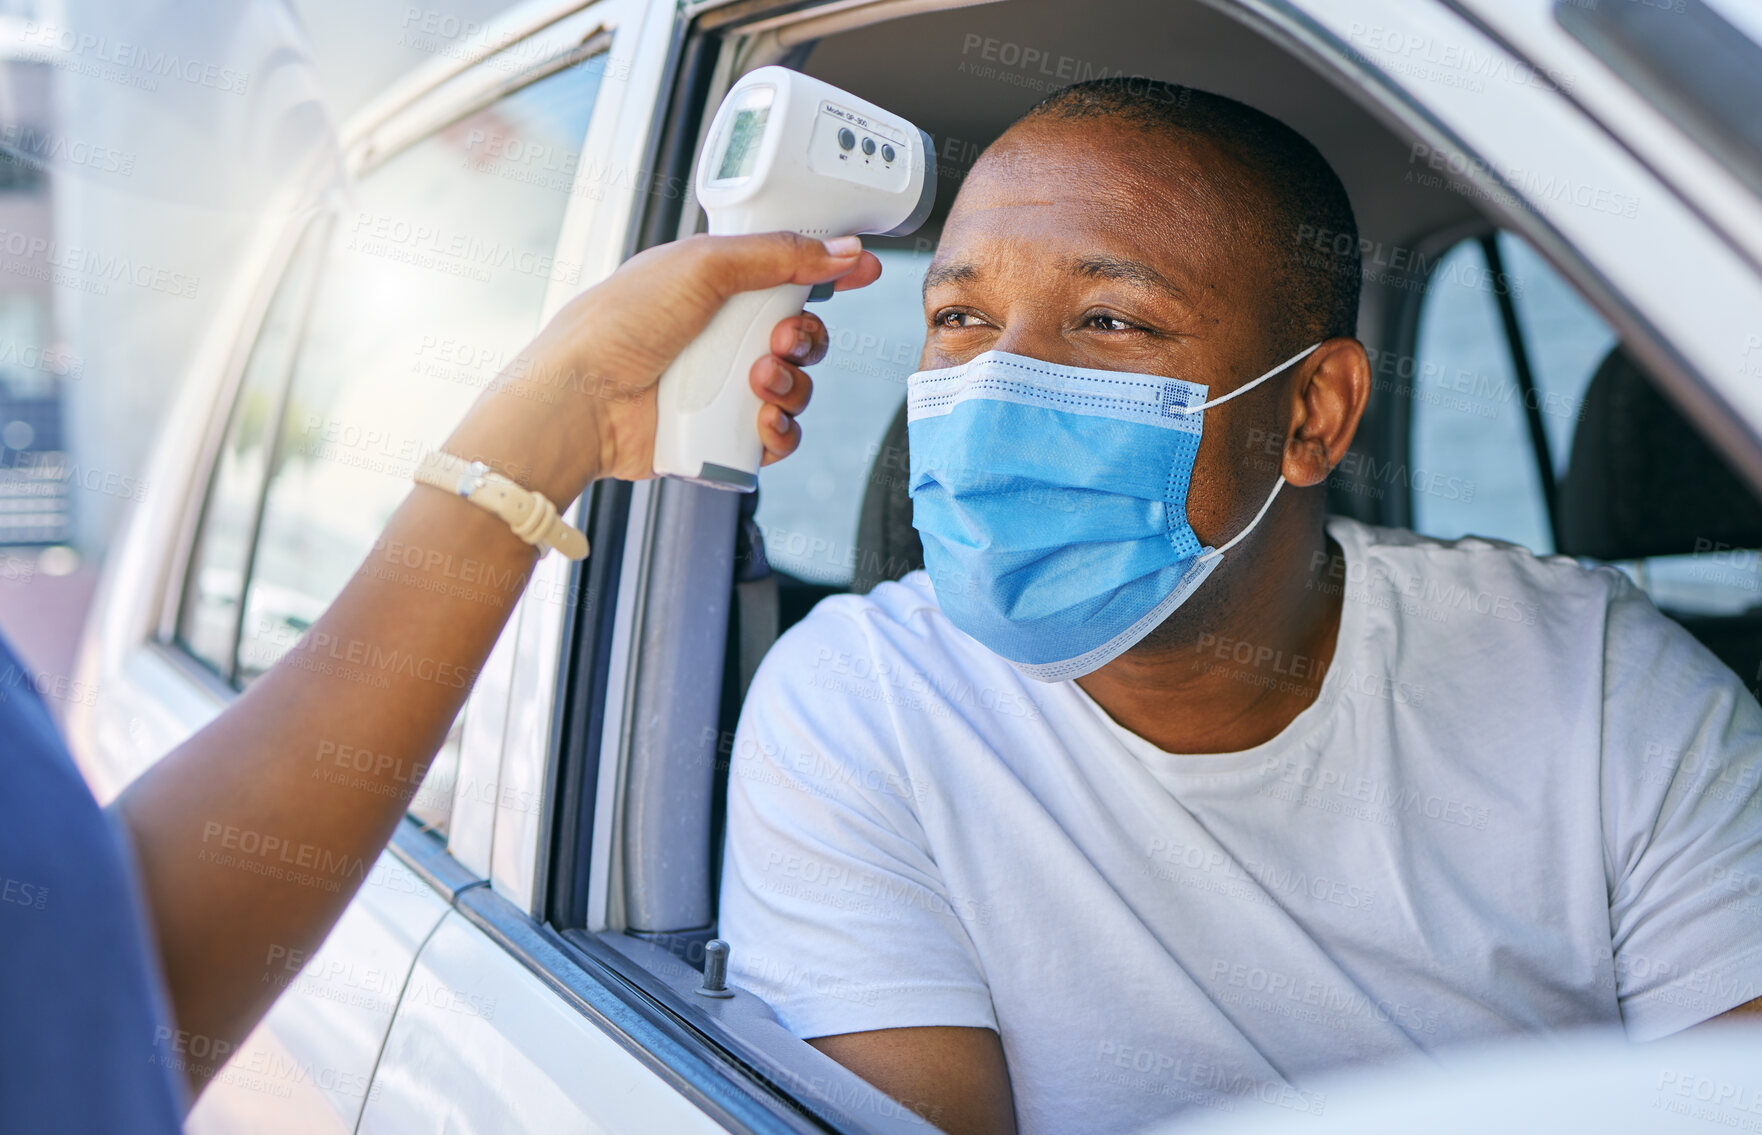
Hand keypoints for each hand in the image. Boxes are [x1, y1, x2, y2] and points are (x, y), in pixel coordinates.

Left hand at [445, 232, 881, 496]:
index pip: (787, 272)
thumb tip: (842, 249)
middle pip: (801, 333)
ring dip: (791, 386)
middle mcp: (721, 334)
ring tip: (756, 385)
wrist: (582, 400)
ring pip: (796, 387)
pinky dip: (779, 431)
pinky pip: (778, 435)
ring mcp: (721, 386)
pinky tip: (759, 423)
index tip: (863, 270)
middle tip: (779, 339)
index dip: (829, 271)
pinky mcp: (721, 435)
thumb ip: (778, 253)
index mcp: (715, 285)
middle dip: (805, 338)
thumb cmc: (619, 324)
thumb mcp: (702, 265)